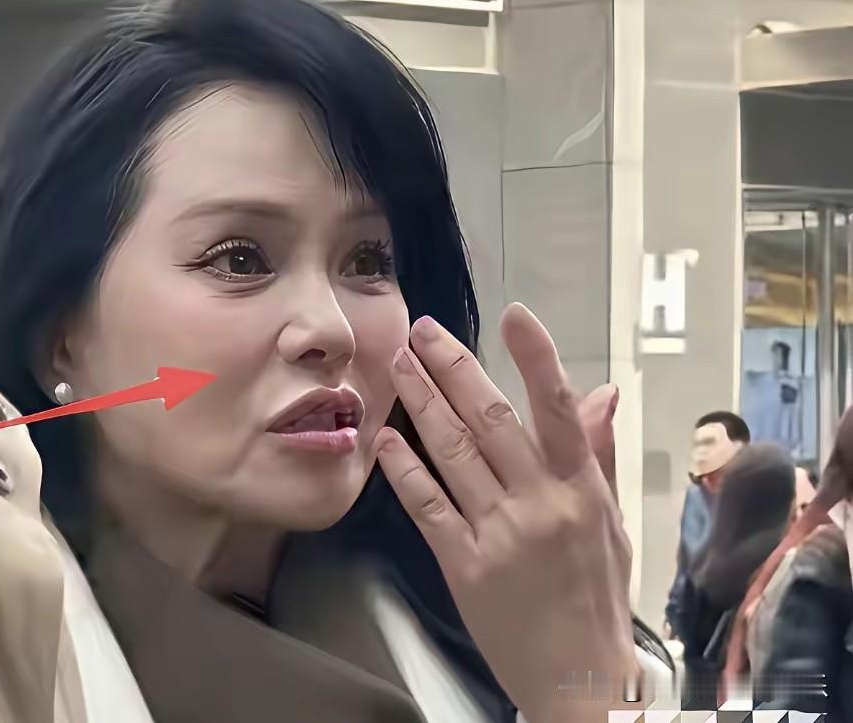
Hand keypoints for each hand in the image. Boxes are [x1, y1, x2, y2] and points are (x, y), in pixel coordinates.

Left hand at [374, 305, 637, 722]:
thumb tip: (601, 393)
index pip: (559, 410)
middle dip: (453, 367)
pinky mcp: (465, 565)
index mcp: (580, 489)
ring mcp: (500, 533)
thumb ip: (599, 454)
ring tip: (399, 365)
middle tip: (422, 330)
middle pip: (491, 419)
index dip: (537, 359)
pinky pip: (429, 506)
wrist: (579, 680)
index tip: (515, 316)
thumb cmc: (597, 597)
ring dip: (422, 402)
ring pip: (454, 453)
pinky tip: (385, 438)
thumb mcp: (611, 522)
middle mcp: (540, 503)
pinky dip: (405, 469)